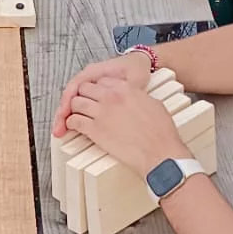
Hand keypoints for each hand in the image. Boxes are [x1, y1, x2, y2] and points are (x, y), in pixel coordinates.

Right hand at [52, 52, 152, 135]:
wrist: (140, 64)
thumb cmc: (135, 69)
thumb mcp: (133, 78)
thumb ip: (125, 87)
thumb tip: (117, 98)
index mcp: (95, 72)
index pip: (74, 86)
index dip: (68, 103)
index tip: (66, 117)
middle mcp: (87, 78)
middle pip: (69, 96)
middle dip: (62, 114)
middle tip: (58, 130)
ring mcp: (88, 85)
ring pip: (71, 101)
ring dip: (65, 116)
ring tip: (60, 131)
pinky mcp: (91, 94)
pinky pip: (78, 104)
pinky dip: (73, 115)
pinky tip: (71, 127)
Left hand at [61, 73, 182, 177]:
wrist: (159, 152)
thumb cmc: (160, 133)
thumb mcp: (154, 104)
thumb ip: (139, 97)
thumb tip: (134, 98)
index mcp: (126, 89)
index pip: (101, 80)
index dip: (97, 88)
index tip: (96, 94)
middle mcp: (111, 97)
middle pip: (85, 88)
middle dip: (83, 95)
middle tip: (83, 103)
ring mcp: (102, 113)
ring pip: (76, 102)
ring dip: (74, 108)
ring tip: (77, 114)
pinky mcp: (95, 130)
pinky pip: (74, 121)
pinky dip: (71, 123)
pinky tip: (74, 126)